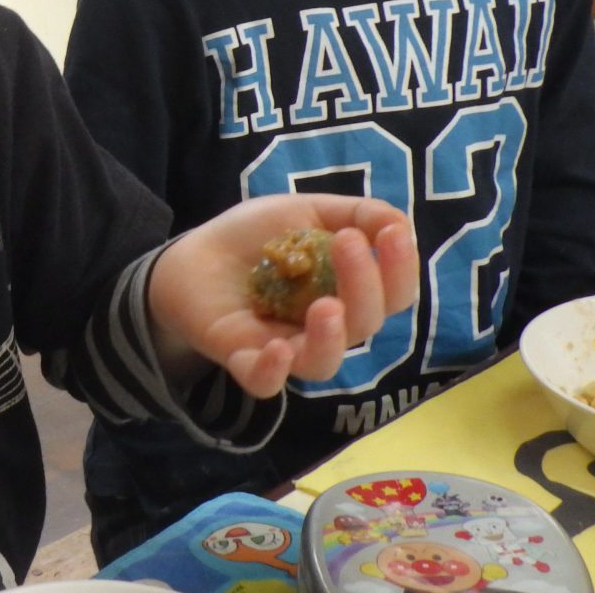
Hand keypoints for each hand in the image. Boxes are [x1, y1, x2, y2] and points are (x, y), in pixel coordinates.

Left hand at [149, 194, 418, 398]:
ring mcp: (286, 349)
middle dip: (365, 285)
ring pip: (323, 362)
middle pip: (364, 323)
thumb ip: (357, 213)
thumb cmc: (258, 237)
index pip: (392, 293)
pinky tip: (277, 348)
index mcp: (349, 294)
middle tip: (348, 243)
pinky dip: (274, 372)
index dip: (400, 267)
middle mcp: (326, 328)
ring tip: (326, 306)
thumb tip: (399, 223)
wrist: (194, 253)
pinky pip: (265, 383)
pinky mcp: (245, 361)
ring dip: (332, 336)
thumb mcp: (307, 211)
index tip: (393, 234)